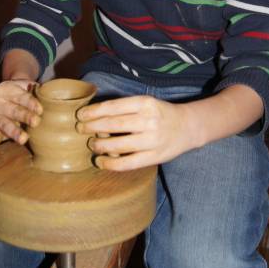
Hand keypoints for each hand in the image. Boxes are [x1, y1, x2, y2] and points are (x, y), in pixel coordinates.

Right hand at [0, 78, 41, 151]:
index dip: (31, 102)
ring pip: (5, 124)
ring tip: (23, 139)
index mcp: (6, 88)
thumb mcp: (31, 86)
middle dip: (25, 116)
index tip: (40, 110)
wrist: (14, 94)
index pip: (20, 95)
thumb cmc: (27, 91)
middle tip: (36, 122)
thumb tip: (54, 96)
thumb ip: (40, 90)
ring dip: (14, 132)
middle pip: (13, 110)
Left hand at [76, 95, 198, 169]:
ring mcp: (152, 140)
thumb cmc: (160, 114)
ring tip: (91, 145)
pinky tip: (101, 162)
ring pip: (118, 145)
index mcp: (145, 103)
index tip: (81, 115)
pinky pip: (128, 163)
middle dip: (92, 128)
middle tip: (80, 129)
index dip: (93, 112)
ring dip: (100, 146)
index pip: (113, 107)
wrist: (188, 127)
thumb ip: (124, 107)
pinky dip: (111, 164)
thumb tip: (93, 114)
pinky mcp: (154, 157)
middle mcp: (149, 120)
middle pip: (113, 125)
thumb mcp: (146, 103)